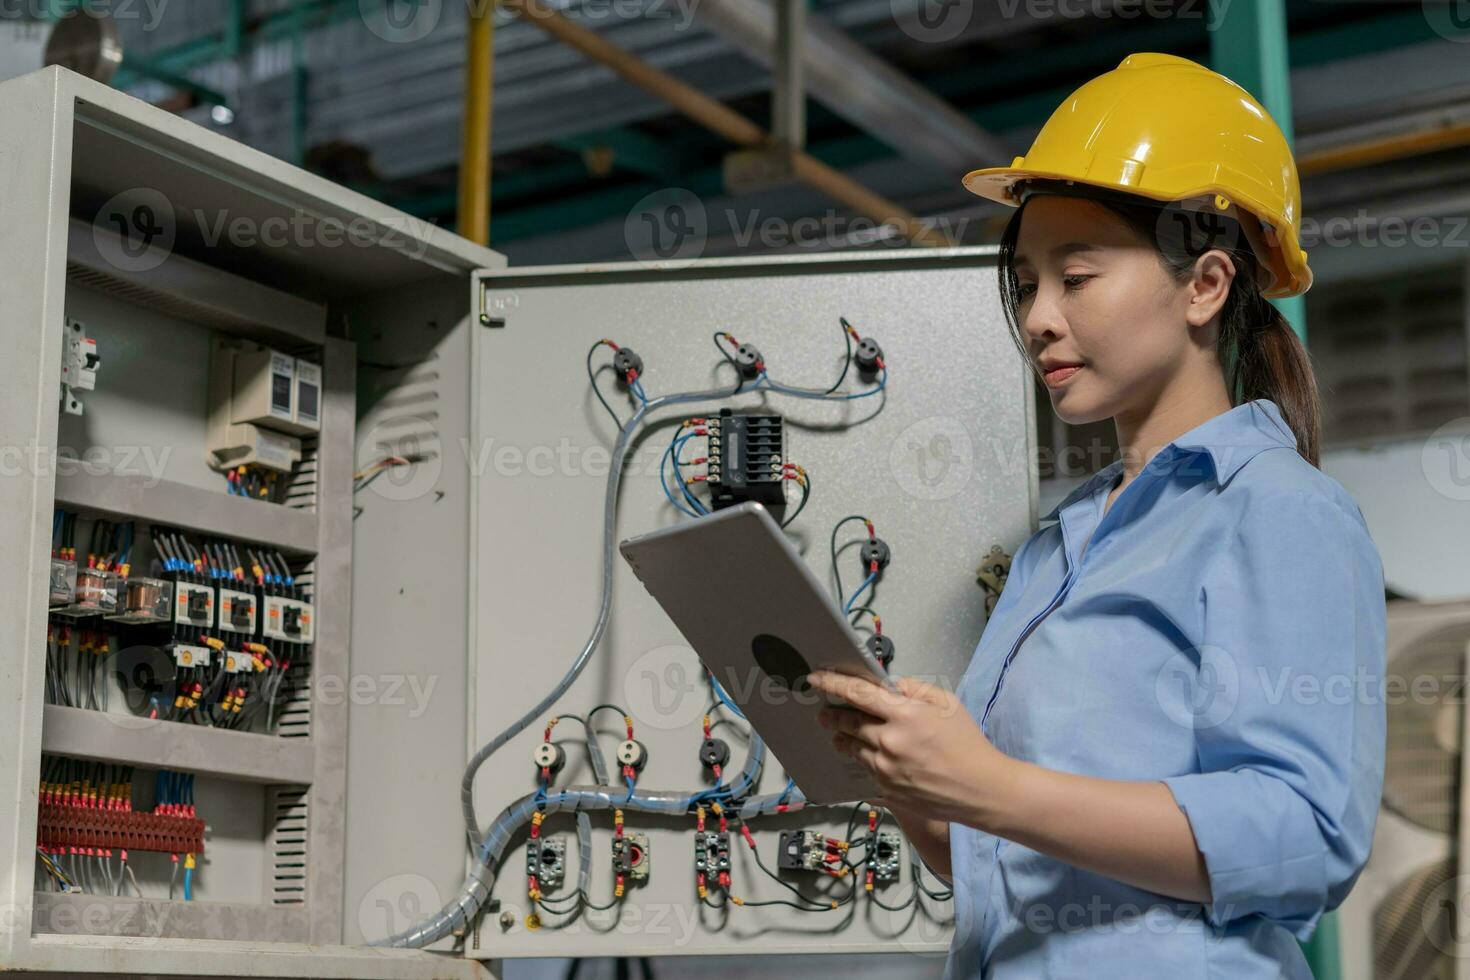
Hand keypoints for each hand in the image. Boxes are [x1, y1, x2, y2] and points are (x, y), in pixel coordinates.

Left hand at [806, 669, 1014, 825]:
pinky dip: (862, 759)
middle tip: (824, 710)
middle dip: (832, 714)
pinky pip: (865, 770)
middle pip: (848, 723)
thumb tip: (888, 685)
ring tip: (841, 733)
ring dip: (843, 738)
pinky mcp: (887, 790)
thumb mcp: (947, 703)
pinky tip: (867, 756)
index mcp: (905, 715)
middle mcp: (889, 742)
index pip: (858, 694)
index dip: (833, 684)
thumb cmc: (967, 743)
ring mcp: (885, 769)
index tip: (816, 679)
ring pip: (852, 748)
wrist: (981, 789)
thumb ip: (914, 689)